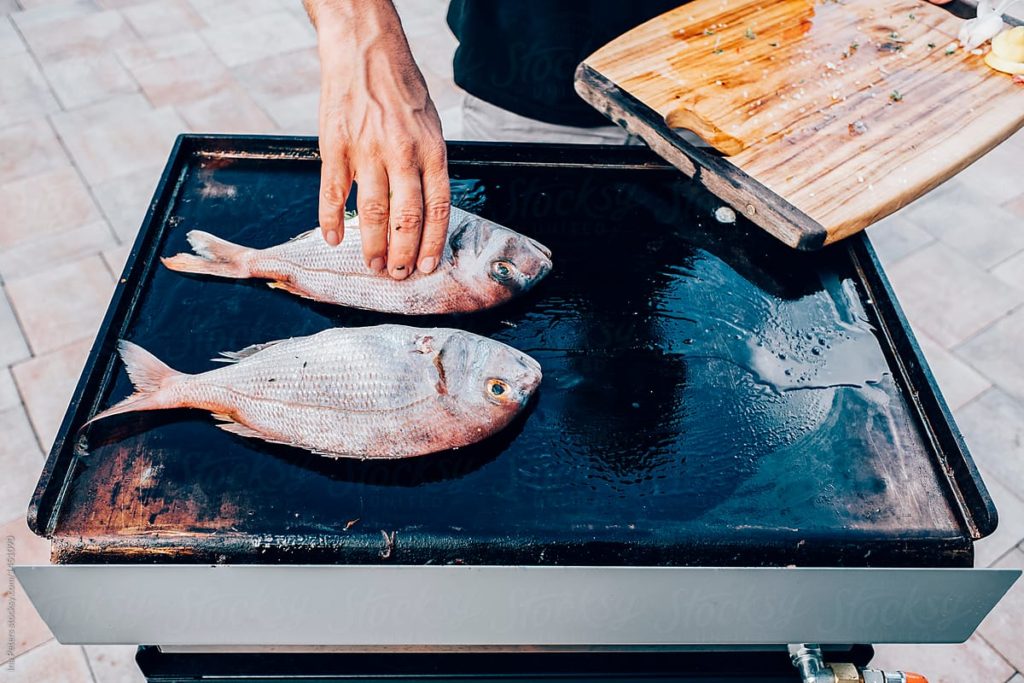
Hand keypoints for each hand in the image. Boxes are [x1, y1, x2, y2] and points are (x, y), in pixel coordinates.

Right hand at [306, 0, 449, 278]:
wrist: (364, 50)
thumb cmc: (401, 89)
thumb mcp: (430, 125)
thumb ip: (429, 165)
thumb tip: (428, 210)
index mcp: (431, 150)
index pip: (437, 209)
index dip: (432, 243)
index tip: (427, 266)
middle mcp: (402, 154)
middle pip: (406, 218)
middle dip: (402, 253)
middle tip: (397, 274)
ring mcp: (367, 151)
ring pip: (371, 212)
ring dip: (372, 245)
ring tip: (372, 264)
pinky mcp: (335, 146)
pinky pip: (333, 193)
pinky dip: (331, 220)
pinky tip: (333, 237)